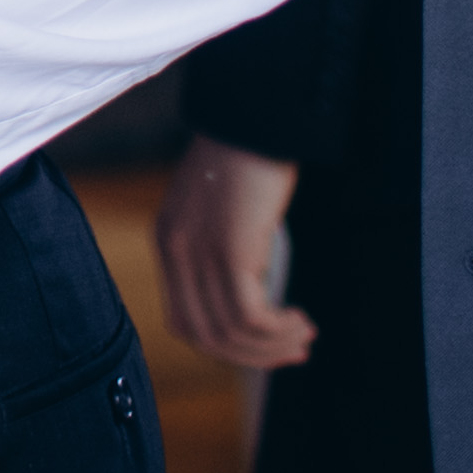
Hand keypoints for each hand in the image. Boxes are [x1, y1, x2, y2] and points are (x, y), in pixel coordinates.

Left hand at [155, 138, 313, 369]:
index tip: (262, 345)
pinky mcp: (229, 253)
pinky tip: (299, 319)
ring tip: (303, 334)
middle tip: (292, 351)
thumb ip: (219, 246)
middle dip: (250, 356)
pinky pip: (250, 317)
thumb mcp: (219, 207)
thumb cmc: (247, 155)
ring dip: (271, 345)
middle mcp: (176, 252)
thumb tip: (250, 290)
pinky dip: (277, 329)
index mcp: (169, 242)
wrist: (255, 117)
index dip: (224, 345)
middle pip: (203, 337)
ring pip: (229, 333)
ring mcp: (198, 254)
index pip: (183, 321)